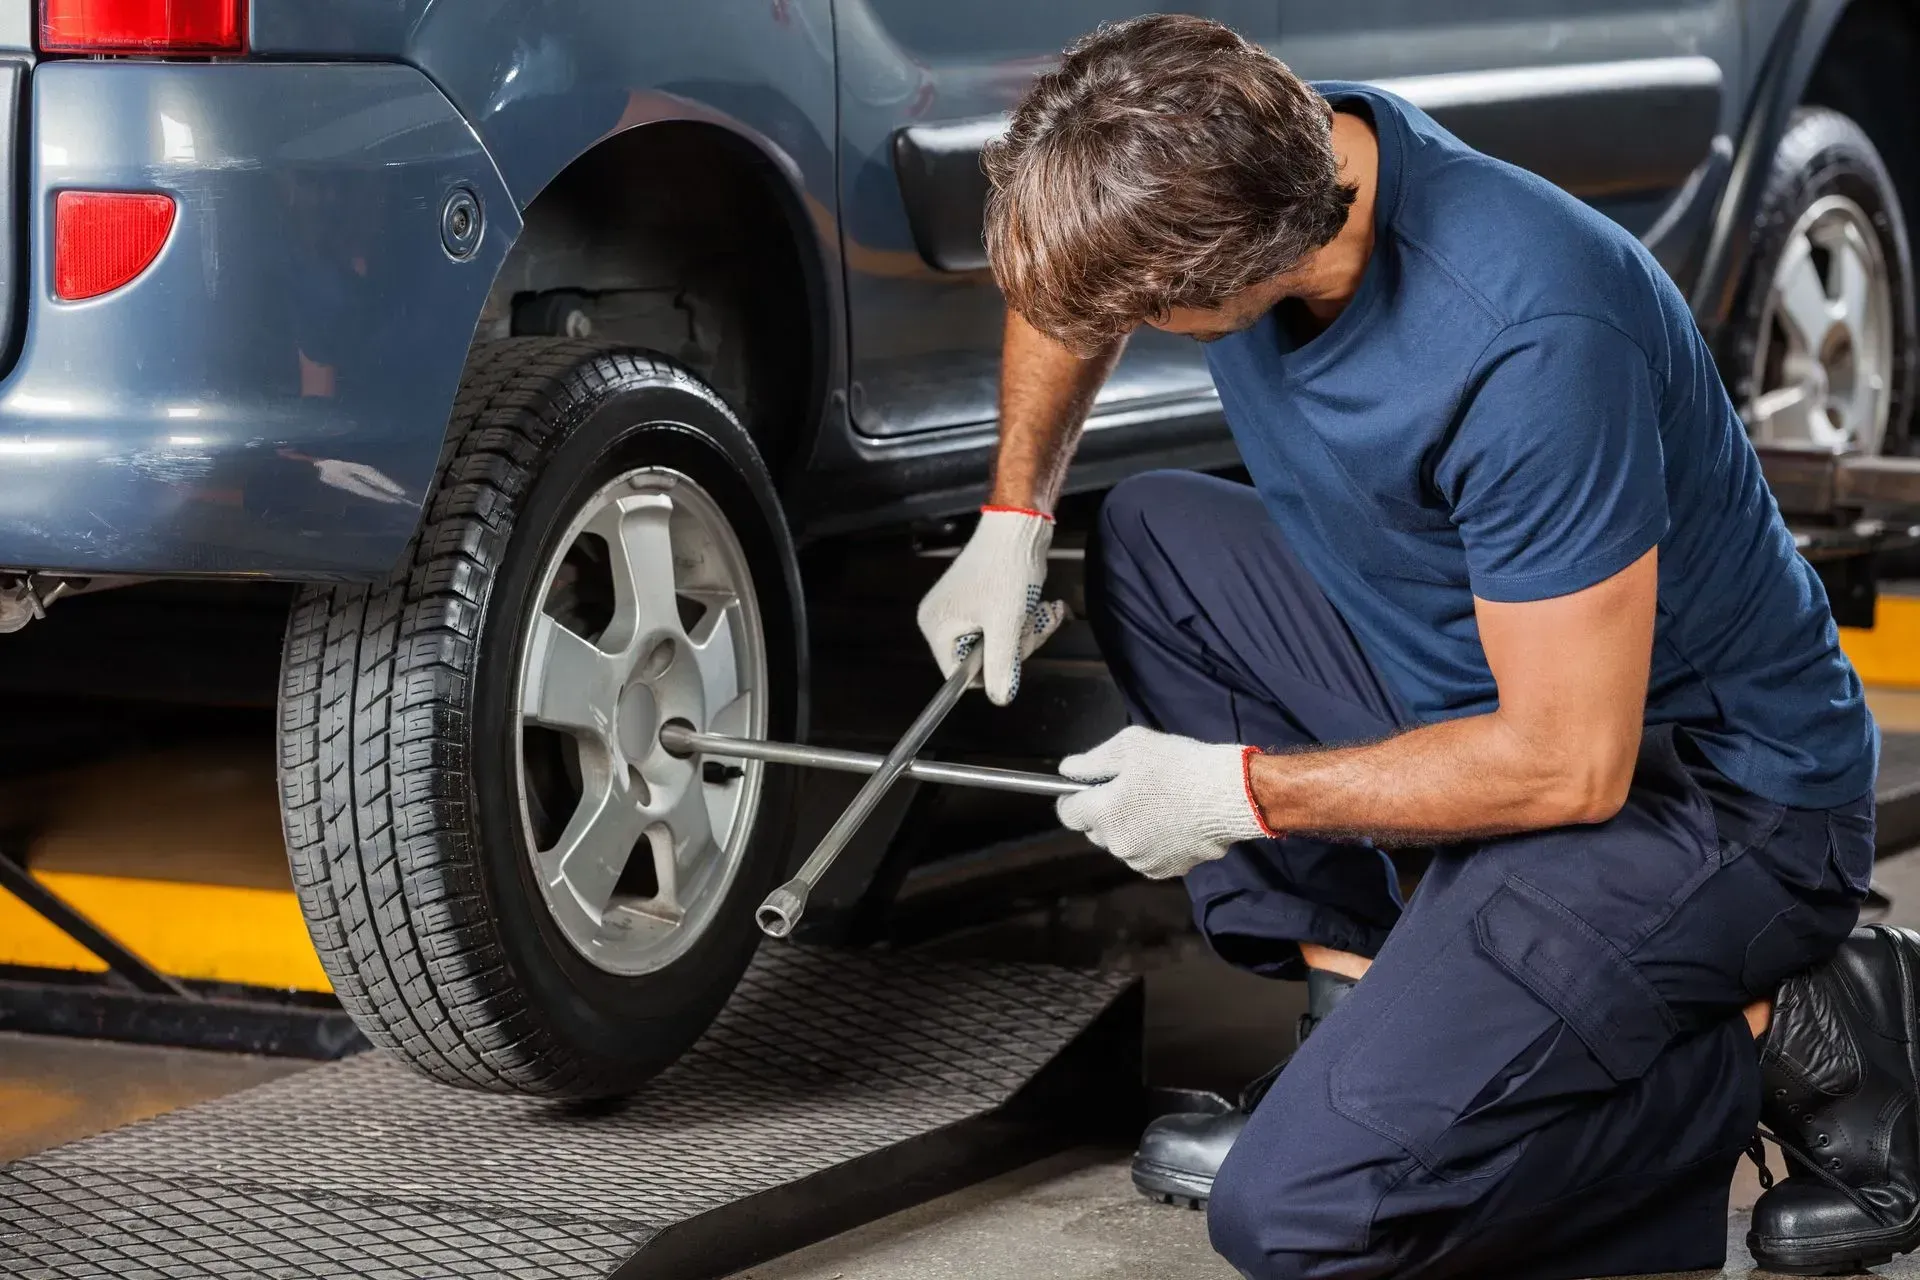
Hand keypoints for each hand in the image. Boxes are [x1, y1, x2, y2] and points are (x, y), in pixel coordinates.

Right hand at [916, 506, 1067, 704]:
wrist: (1020, 526)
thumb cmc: (1007, 569)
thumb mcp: (1006, 624)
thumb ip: (1002, 666)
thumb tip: (1001, 698)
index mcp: (937, 626)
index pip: (960, 675)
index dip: (992, 669)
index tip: (1014, 650)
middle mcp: (944, 619)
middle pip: (983, 659)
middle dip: (1017, 645)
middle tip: (1033, 623)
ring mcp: (964, 609)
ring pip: (1000, 643)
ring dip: (1028, 631)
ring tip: (1042, 609)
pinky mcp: (983, 601)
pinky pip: (1005, 626)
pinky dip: (1027, 619)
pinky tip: (1045, 605)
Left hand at [1056, 725, 1276, 878]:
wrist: (1230, 795)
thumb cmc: (1179, 765)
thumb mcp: (1130, 746)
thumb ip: (1091, 761)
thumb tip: (1067, 771)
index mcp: (1104, 815)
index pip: (1067, 813)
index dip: (1074, 796)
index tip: (1087, 786)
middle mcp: (1118, 845)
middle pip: (1094, 830)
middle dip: (1104, 811)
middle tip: (1130, 788)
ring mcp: (1142, 862)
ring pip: (1122, 844)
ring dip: (1128, 828)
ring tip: (1156, 804)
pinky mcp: (1167, 871)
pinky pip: (1146, 855)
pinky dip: (1152, 841)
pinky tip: (1172, 821)